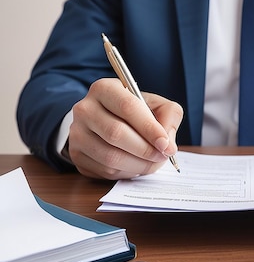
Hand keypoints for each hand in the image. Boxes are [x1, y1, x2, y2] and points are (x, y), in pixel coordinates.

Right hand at [67, 78, 182, 178]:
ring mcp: (77, 133)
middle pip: (116, 133)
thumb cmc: (136, 112)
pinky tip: (137, 165)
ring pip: (110, 156)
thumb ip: (169, 116)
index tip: (166, 144)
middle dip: (146, 149)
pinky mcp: (77, 155)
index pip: (127, 107)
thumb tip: (167, 143)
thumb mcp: (157, 104)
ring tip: (154, 162)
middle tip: (163, 155)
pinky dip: (127, 172)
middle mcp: (85, 109)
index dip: (149, 128)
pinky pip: (105, 170)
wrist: (106, 121)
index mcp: (104, 89)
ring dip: (139, 164)